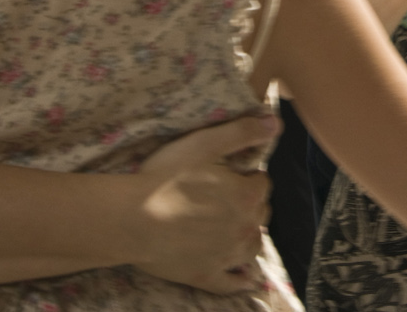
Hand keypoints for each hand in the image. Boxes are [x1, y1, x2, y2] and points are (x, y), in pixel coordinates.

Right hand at [134, 114, 278, 291]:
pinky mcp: (206, 276)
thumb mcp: (204, 144)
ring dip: (248, 235)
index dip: (247, 176)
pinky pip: (232, 282)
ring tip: (233, 228)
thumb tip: (276, 123)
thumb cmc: (165, 177)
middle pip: (260, 213)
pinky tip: (246, 277)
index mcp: (247, 196)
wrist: (130, 219)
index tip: (230, 175)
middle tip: (225, 197)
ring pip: (252, 246)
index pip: (262, 183)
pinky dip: (241, 278)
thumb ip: (242, 131)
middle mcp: (244, 228)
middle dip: (249, 204)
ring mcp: (226, 256)